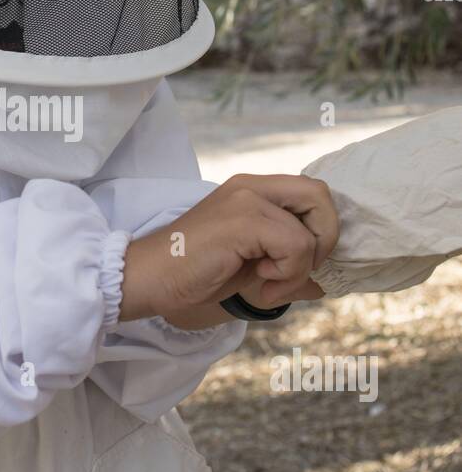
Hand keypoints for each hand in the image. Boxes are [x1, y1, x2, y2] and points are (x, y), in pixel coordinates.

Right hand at [119, 174, 338, 324]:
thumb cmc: (193, 274)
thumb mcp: (250, 268)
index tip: (297, 265)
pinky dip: (288, 273)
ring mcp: (246, 199)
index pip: (311, 194)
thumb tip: (320, 285)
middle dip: (323, 240)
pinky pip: (295, 246)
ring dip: (301, 267)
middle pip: (320, 196)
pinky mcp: (241, 220)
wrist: (149, 278)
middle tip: (296, 270)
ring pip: (311, 228)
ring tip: (271, 283)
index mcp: (252, 190)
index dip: (319, 230)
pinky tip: (263, 283)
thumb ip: (286, 267)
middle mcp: (251, 186)